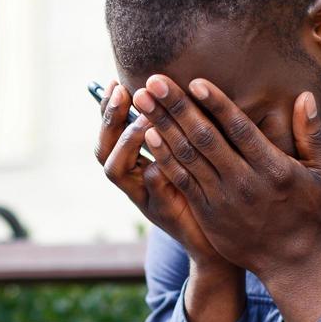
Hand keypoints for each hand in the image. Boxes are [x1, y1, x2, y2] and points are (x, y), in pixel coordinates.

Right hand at [92, 80, 234, 270]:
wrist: (217, 239)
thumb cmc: (204, 191)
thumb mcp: (187, 156)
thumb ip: (177, 130)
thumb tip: (174, 89)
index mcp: (134, 166)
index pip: (108, 133)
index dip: (107, 109)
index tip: (115, 82)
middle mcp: (132, 183)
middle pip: (103, 150)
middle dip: (110, 120)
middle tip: (125, 93)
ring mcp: (145, 199)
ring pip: (117, 171)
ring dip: (129, 142)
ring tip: (144, 120)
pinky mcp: (165, 214)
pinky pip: (154, 191)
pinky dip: (156, 172)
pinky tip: (165, 155)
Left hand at [132, 74, 320, 281]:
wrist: (291, 261)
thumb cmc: (309, 212)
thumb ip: (313, 134)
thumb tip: (305, 96)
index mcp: (273, 168)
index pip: (239, 130)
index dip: (216, 104)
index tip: (195, 82)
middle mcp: (244, 182)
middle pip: (204, 138)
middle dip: (176, 107)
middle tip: (154, 81)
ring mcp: (222, 199)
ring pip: (187, 157)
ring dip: (162, 126)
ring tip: (143, 101)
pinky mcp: (208, 212)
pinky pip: (182, 180)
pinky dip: (164, 157)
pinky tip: (148, 136)